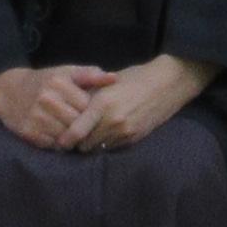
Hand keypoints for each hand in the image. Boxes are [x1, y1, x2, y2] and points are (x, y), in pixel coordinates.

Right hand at [0, 61, 108, 152]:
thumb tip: (114, 78)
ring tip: (73, 131)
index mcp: (59, 83)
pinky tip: (59, 135)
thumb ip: (91, 75)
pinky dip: (58, 143)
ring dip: (72, 137)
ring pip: (66, 136)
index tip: (93, 113)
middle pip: (78, 123)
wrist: (10, 91)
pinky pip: (53, 145)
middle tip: (85, 127)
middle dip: (83, 126)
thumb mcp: (67, 72)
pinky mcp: (29, 133)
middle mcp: (47, 99)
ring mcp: (36, 117)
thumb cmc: (46, 82)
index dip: (93, 112)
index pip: (88, 106)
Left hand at [76, 51, 218, 152]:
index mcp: (102, 103)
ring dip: (91, 144)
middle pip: (84, 144)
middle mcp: (112, 121)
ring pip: (97, 148)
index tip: (58, 140)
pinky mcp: (134, 138)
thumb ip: (89, 98)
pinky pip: (111, 148)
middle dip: (76, 143)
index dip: (64, 139)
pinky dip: (105, 143)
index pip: (75, 131)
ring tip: (88, 136)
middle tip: (71, 138)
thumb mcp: (108, 83)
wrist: (167, 84)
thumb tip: (66, 110)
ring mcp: (124, 131)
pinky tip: (105, 134)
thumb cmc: (135, 78)